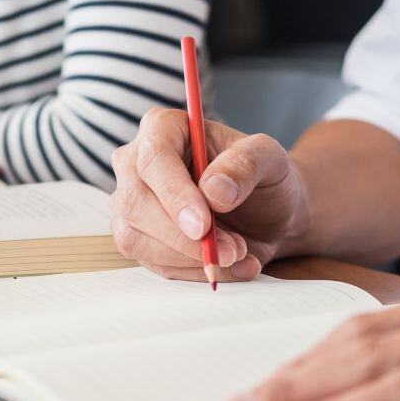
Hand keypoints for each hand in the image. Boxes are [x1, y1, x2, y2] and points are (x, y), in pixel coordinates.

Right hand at [109, 109, 308, 281]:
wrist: (265, 214)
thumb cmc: (262, 177)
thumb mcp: (270, 158)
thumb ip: (246, 165)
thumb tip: (214, 190)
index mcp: (163, 128)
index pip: (153, 158)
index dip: (174, 194)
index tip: (202, 225)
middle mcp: (135, 163)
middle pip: (135, 202)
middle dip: (183, 236)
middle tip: (232, 249)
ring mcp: (129, 203)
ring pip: (136, 238)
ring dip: (189, 258)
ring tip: (236, 253)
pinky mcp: (135, 238)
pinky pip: (153, 264)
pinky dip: (192, 271)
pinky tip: (224, 264)